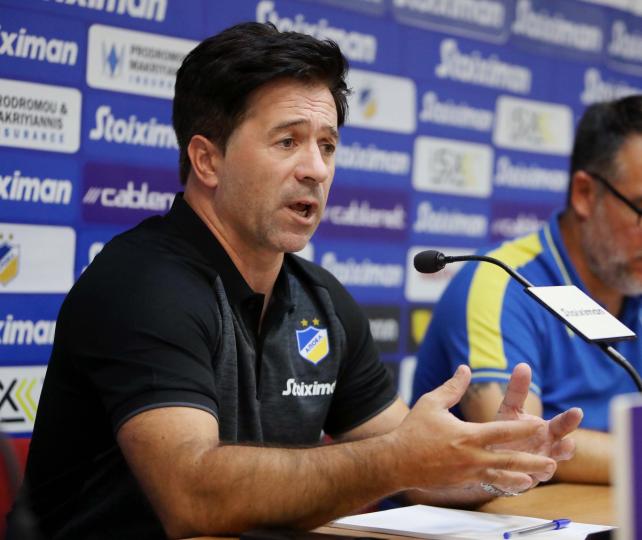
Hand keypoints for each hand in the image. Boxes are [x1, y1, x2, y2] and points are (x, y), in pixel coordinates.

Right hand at [392, 365, 555, 493]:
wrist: (396, 461)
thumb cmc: (413, 430)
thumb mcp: (431, 403)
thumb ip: (452, 387)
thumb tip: (465, 369)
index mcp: (467, 435)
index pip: (502, 432)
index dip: (524, 429)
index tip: (541, 426)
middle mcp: (471, 456)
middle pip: (509, 459)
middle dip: (532, 461)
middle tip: (553, 463)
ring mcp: (467, 473)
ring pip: (501, 476)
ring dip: (522, 476)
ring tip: (539, 477)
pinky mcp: (461, 482)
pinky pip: (487, 484)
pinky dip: (504, 484)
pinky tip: (514, 485)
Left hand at [492, 363, 582, 487]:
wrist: (495, 457)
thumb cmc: (508, 430)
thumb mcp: (510, 409)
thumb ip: (517, 390)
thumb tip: (523, 365)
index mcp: (546, 431)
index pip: (562, 424)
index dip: (570, 420)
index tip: (577, 411)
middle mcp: (547, 449)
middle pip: (563, 446)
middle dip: (568, 445)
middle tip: (570, 441)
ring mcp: (538, 465)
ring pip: (551, 467)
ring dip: (552, 464)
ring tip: (552, 461)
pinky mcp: (525, 478)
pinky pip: (529, 480)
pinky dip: (531, 478)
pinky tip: (530, 476)